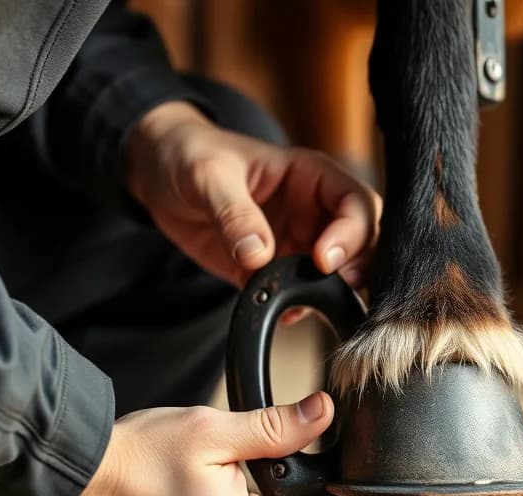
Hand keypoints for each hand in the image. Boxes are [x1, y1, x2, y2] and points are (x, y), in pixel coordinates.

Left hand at [124, 101, 380, 290]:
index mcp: (311, 176)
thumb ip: (235, 214)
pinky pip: (300, 295)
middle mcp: (315, 211)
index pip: (356, 203)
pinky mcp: (276, 270)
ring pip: (341, 273)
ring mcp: (299, 243)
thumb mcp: (209, 176)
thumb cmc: (190, 156)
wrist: (158, 176)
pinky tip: (283, 312)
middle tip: (336, 286)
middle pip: (365, 242)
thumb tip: (258, 255)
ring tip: (308, 304)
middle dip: (359, 267)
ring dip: (334, 292)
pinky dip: (300, 309)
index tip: (323, 259)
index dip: (351, 232)